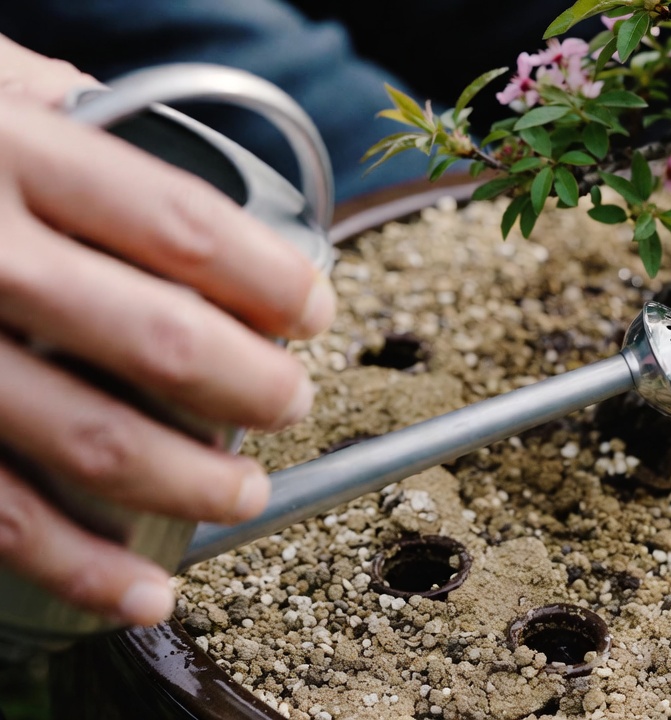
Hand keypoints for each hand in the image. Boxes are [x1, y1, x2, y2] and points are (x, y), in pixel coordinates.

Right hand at [0, 42, 335, 626]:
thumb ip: (71, 114)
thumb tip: (183, 157)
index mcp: (14, 153)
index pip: (185, 226)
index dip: (272, 280)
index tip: (311, 310)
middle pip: (161, 340)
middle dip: (254, 386)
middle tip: (289, 402)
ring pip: (92, 439)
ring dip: (192, 483)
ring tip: (244, 494)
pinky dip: (79, 567)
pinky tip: (143, 590)